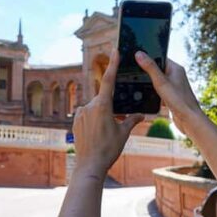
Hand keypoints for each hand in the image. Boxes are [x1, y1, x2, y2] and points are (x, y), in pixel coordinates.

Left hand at [73, 49, 143, 177]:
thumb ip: (132, 120)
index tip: (114, 50)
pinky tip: (97, 134)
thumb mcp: (123, 133)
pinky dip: (94, 120)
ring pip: (95, 108)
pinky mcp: (75, 120)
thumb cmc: (108, 149)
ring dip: (102, 115)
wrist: (89, 165)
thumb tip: (141, 115)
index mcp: (102, 106)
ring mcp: (80, 113)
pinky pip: (87, 115)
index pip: (109, 80)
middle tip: (116, 123)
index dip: (113, 64)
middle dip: (111, 107)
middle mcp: (89, 106)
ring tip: (105, 134)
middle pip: (104, 99)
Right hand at [135, 51, 202, 136]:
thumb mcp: (161, 82)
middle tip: (135, 73)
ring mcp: (174, 86)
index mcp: (176, 68)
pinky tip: (146, 97)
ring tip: (139, 85)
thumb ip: (150, 68)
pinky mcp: (171, 96)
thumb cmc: (179, 100)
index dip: (148, 57)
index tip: (135, 59)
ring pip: (158, 81)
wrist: (189, 120)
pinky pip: (159, 91)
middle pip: (157, 69)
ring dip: (150, 83)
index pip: (159, 57)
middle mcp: (176, 76)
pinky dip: (153, 93)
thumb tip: (139, 54)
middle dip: (147, 72)